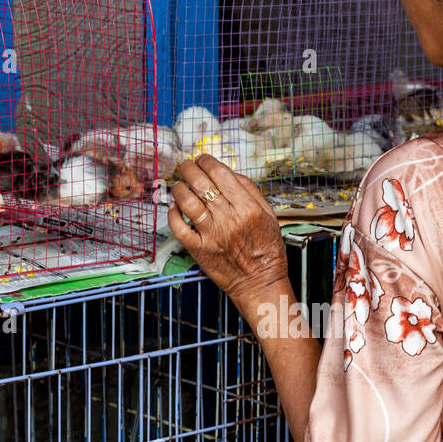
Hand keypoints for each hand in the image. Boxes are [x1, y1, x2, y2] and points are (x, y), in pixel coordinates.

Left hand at [167, 155, 288, 309]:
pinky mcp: (199, 250)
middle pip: (200, 183)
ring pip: (186, 201)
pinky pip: (178, 227)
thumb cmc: (266, 250)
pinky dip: (173, 213)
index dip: (207, 161)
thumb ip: (250, 191)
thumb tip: (229, 173)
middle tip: (187, 166)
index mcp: (247, 208)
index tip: (202, 159)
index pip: (220, 173)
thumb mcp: (269, 215)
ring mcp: (211, 235)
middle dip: (189, 168)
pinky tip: (176, 208)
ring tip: (180, 185)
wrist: (260, 282)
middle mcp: (228, 219)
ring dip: (179, 187)